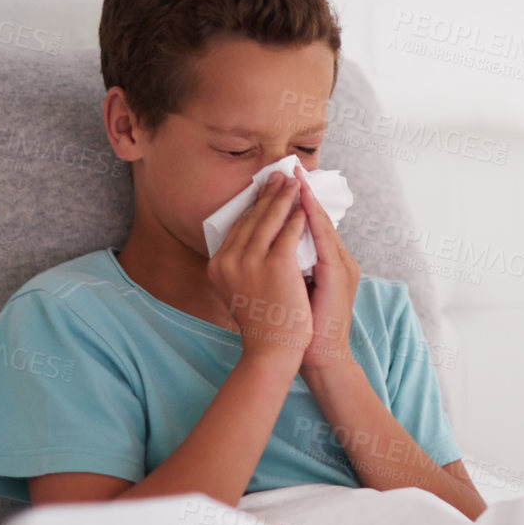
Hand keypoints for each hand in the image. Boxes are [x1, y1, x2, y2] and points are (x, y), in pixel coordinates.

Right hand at [206, 171, 311, 367]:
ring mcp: (250, 261)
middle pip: (252, 217)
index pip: (237, 226)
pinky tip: (305, 205)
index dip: (252, 205)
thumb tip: (248, 242)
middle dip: (268, 193)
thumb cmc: (261, 323)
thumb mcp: (239, 290)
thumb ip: (240, 266)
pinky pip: (289, 232)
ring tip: (295, 181)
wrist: (274, 350)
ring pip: (270, 219)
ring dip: (284, 196)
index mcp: (217, 265)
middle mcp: (228, 260)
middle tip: (280, 174)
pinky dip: (299, 216)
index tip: (263, 189)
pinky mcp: (275, 264)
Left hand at [295, 170, 359, 376]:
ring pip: (322, 223)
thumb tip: (263, 251)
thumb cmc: (302, 329)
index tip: (284, 181)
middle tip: (289, 166)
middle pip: (317, 218)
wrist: (320, 357)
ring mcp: (341, 266)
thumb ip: (286, 269)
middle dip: (301, 192)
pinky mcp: (338, 274)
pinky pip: (324, 238)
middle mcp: (338, 260)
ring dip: (308, 198)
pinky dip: (313, 218)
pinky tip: (301, 202)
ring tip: (294, 175)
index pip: (310, 225)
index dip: (297, 203)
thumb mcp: (293, 292)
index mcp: (328, 264)